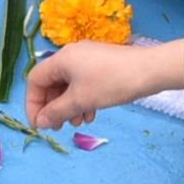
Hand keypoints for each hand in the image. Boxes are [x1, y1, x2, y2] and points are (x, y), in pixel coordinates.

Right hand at [25, 38, 183, 131]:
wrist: (150, 70)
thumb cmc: (111, 83)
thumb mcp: (81, 100)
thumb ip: (57, 112)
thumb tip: (41, 122)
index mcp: (61, 59)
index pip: (35, 81)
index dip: (33, 104)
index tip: (39, 124)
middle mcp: (71, 56)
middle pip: (51, 84)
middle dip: (53, 108)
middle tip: (59, 127)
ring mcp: (87, 59)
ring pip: (68, 86)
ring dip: (69, 106)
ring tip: (78, 123)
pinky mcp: (101, 65)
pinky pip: (83, 83)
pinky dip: (82, 99)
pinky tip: (92, 114)